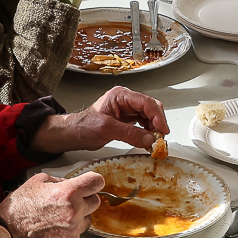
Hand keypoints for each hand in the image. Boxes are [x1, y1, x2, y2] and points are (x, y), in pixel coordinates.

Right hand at [0, 171, 104, 237]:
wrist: (7, 230)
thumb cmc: (19, 207)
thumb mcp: (38, 181)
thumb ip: (60, 180)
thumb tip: (71, 182)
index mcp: (68, 193)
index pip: (97, 182)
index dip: (93, 182)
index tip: (91, 184)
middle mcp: (74, 211)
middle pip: (96, 201)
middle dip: (85, 199)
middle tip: (70, 200)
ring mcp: (72, 230)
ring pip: (88, 219)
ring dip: (79, 216)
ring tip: (59, 215)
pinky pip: (77, 234)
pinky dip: (70, 231)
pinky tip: (55, 227)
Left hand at [30, 85, 168, 154]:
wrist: (74, 133)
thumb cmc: (84, 126)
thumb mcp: (106, 130)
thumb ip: (129, 134)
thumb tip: (149, 139)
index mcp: (120, 95)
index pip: (145, 102)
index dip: (157, 116)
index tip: (162, 130)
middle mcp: (126, 100)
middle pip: (151, 107)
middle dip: (158, 122)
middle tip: (160, 138)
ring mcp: (128, 109)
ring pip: (149, 116)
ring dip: (154, 128)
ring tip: (155, 141)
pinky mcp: (128, 119)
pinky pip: (144, 123)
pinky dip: (148, 132)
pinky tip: (148, 140)